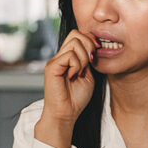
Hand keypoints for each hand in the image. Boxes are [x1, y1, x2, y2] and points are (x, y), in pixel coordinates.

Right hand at [34, 30, 97, 147]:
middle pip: (76, 34)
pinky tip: (73, 76)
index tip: (96, 55)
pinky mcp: (52, 67)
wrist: (66, 114)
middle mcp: (59, 56)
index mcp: (67, 57)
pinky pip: (70, 55)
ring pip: (74, 42)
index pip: (78, 35)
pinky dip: (77, 65)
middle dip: (89, 45)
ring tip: (80, 72)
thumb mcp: (88, 75)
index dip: (90, 41)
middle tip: (90, 62)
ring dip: (84, 57)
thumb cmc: (76, 99)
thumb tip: (92, 47)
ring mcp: (55, 61)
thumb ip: (89, 61)